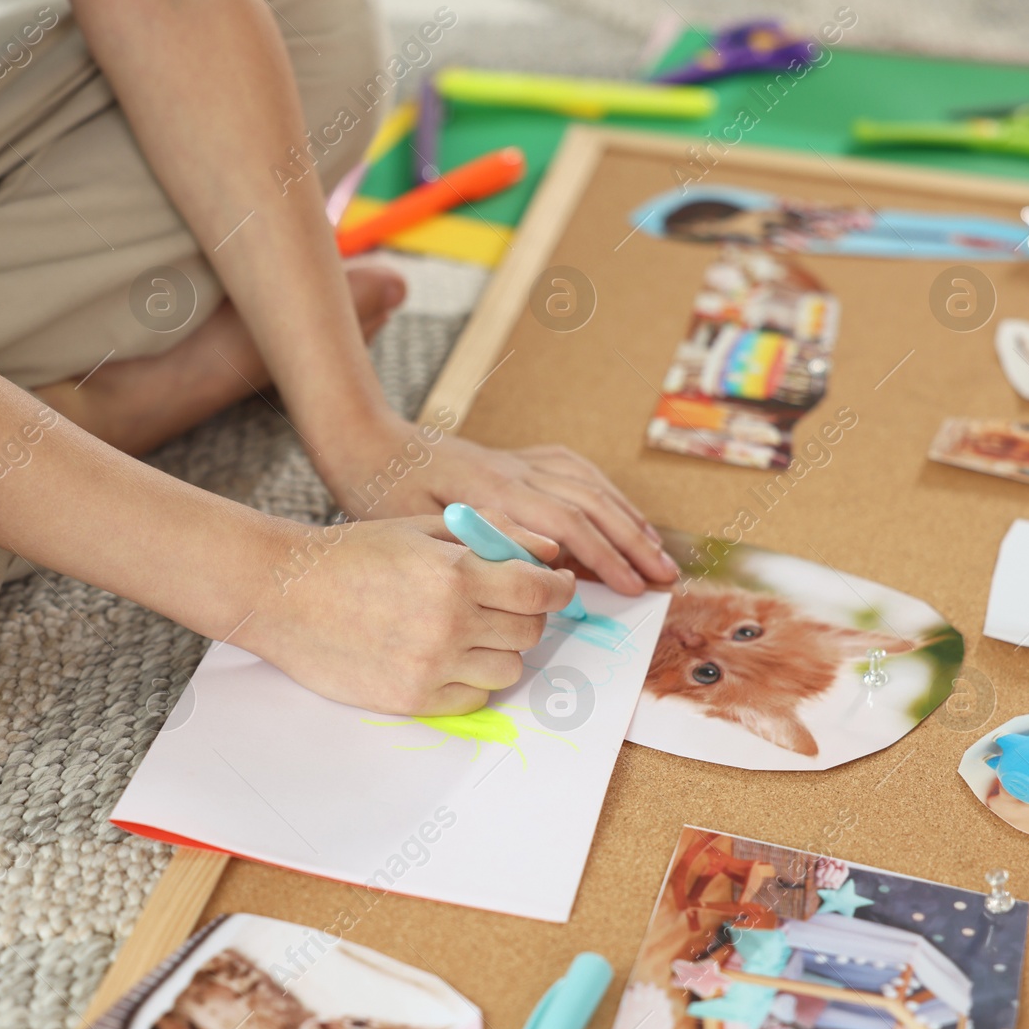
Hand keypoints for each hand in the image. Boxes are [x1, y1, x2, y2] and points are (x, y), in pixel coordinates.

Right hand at [240, 511, 576, 715]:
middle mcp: (450, 624)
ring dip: (503, 649)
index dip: (558, 586)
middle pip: (530, 630)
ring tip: (476, 630)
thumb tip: (547, 551)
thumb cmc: (350, 554)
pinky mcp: (412, 699)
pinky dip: (474, 680)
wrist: (283, 594)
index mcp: (455, 573)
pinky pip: (473, 698)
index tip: (556, 584)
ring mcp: (431, 666)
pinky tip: (452, 657)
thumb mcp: (420, 528)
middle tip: (512, 603)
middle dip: (530, 614)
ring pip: (508, 669)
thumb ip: (490, 535)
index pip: (540, 589)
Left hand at [319, 417, 678, 595]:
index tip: (633, 588)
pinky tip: (617, 509)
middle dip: (633, 543)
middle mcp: (514, 470)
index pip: (568, 527)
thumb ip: (479, 540)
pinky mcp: (512, 458)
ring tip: (656, 550)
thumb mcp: (417, 526)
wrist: (364, 440)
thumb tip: (541, 559)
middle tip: (665, 579)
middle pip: (591, 505)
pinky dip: (603, 489)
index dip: (606, 559)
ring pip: (588, 484)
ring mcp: (516, 460)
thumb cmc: (381, 491)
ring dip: (627, 518)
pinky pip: (572, 468)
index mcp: (494, 490)